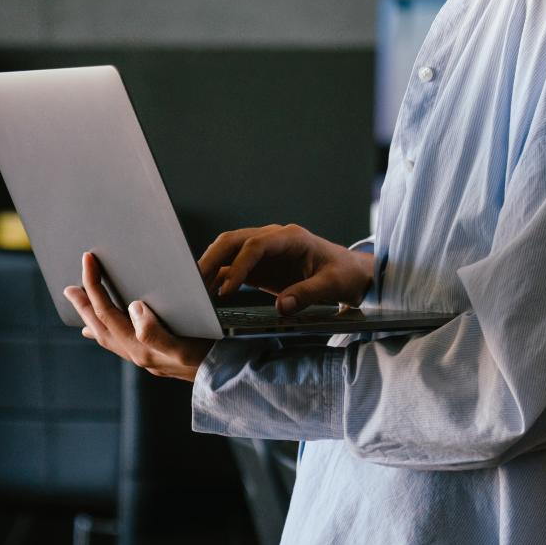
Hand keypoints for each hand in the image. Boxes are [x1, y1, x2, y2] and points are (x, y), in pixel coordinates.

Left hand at [65, 250, 213, 381]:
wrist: (220, 378)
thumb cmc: (205, 358)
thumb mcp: (181, 346)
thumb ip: (153, 331)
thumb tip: (133, 308)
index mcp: (138, 347)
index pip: (107, 311)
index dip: (95, 285)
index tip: (89, 261)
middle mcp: (134, 354)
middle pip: (100, 324)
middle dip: (84, 302)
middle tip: (70, 286)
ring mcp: (139, 357)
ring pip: (104, 335)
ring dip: (89, 316)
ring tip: (78, 302)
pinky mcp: (148, 357)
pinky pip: (115, 343)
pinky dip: (102, 333)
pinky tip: (97, 332)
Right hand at [196, 222, 372, 316]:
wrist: (351, 274)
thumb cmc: (345, 274)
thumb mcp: (332, 285)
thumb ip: (308, 294)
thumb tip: (282, 307)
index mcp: (291, 238)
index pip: (256, 245)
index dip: (239, 266)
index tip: (227, 290)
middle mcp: (274, 239)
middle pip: (234, 241)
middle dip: (212, 259)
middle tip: (194, 283)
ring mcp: (265, 251)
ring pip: (229, 251)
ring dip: (211, 266)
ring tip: (194, 289)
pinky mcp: (261, 266)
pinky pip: (233, 267)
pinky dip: (219, 277)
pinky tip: (208, 293)